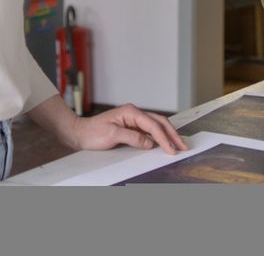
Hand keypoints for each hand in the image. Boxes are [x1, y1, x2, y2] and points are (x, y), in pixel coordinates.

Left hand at [66, 103, 188, 154]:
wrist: (80, 133)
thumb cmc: (92, 133)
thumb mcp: (111, 135)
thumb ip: (132, 137)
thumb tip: (149, 143)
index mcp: (131, 112)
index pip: (153, 125)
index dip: (164, 138)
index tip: (171, 150)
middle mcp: (134, 114)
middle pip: (160, 122)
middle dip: (172, 134)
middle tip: (183, 146)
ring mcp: (134, 120)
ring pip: (157, 126)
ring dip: (168, 135)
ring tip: (178, 145)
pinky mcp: (132, 127)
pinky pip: (150, 131)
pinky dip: (159, 137)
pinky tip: (164, 144)